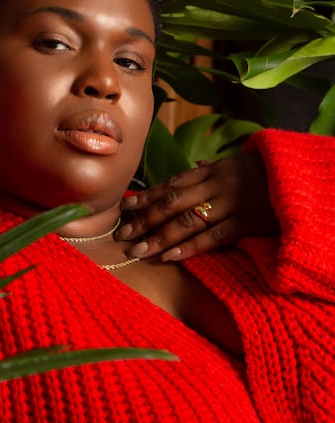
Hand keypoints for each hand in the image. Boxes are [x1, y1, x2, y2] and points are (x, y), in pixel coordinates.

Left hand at [115, 153, 279, 261]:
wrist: (300, 177)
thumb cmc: (264, 174)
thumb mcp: (236, 166)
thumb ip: (211, 171)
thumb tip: (191, 170)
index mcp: (212, 171)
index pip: (172, 184)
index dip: (147, 195)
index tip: (125, 206)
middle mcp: (217, 185)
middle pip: (172, 203)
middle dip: (145, 219)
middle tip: (122, 234)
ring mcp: (231, 204)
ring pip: (187, 221)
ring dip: (160, 236)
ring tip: (138, 250)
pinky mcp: (246, 222)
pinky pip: (213, 237)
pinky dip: (190, 247)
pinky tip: (170, 256)